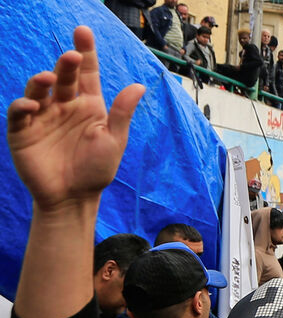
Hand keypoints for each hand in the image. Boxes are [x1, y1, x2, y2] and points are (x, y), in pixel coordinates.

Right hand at [7, 26, 144, 210]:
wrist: (74, 198)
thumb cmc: (96, 170)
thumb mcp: (114, 140)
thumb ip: (122, 113)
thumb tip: (139, 85)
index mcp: (88, 105)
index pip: (86, 73)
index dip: (85, 52)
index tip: (83, 32)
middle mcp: (64, 105)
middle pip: (64, 77)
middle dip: (67, 64)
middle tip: (73, 56)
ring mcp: (43, 116)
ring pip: (39, 89)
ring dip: (42, 80)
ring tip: (50, 77)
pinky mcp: (23, 130)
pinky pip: (20, 112)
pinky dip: (24, 105)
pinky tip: (34, 105)